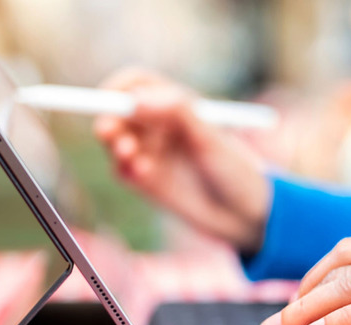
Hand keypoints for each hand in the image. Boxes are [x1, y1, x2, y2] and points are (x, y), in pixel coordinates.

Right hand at [93, 68, 269, 252]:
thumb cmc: (235, 169)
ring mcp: (150, 152)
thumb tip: (136, 100)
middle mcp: (159, 125)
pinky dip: (125, 168)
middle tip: (107, 132)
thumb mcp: (210, 137)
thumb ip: (176, 113)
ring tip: (130, 154)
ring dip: (116, 143)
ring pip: (116, 139)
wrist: (243, 215)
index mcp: (176, 104)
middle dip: (109, 118)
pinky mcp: (144, 179)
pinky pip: (121, 168)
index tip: (110, 99)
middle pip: (119, 111)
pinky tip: (146, 174)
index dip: (119, 88)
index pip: (136, 84)